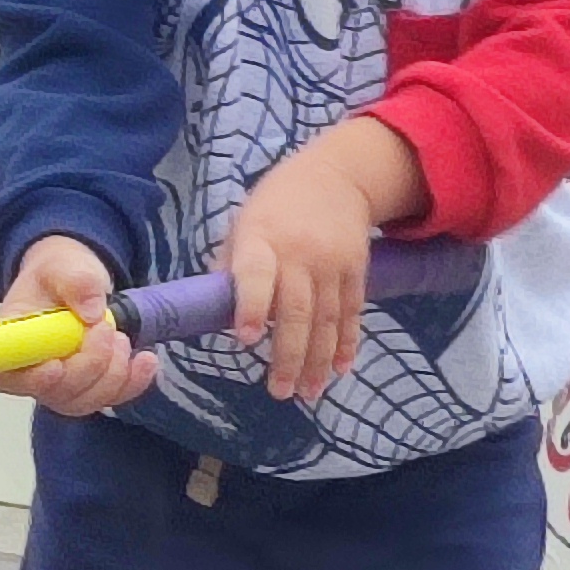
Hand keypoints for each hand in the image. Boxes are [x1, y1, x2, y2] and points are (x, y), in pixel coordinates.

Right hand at [0, 231, 154, 414]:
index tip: (56, 366)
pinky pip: (110, 399)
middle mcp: (31, 369)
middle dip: (89, 364)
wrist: (76, 281)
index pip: (7, 375)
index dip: (31, 380)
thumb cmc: (59, 274)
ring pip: (84, 401)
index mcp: (13, 338)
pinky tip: (145, 360)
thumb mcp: (64, 264)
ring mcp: (59, 385)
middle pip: (54, 393)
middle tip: (106, 328)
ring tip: (121, 336)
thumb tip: (92, 312)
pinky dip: (134, 382)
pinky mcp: (88, 389)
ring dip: (113, 373)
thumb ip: (76, 282)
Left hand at [222, 143, 386, 404]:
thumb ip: (231, 265)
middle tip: (280, 392)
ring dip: (318, 361)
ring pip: (326, 319)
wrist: (339, 175)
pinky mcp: (356, 270)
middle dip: (289, 355)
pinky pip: (351, 312)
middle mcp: (299, 254)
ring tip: (308, 393)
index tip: (247, 340)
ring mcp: (332, 263)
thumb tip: (213, 310)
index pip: (256, 275)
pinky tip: (340, 369)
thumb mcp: (244, 223)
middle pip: (297, 311)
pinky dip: (346, 343)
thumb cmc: (277, 205)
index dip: (252, 307)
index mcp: (262, 240)